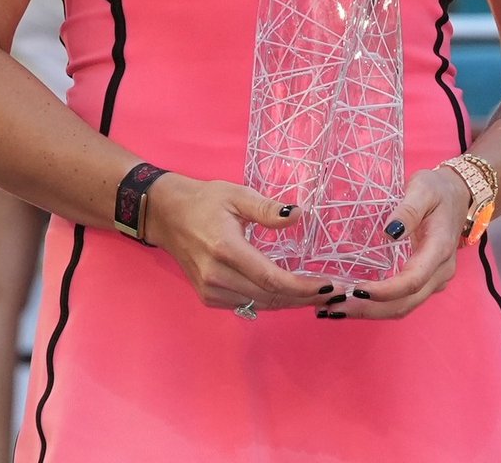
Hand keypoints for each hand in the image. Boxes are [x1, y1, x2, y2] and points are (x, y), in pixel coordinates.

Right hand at [146, 173, 334, 311]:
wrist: (166, 215)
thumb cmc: (205, 201)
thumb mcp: (237, 195)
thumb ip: (267, 209)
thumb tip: (298, 216)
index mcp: (226, 250)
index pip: (271, 278)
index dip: (302, 286)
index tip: (329, 285)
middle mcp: (216, 276)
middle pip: (269, 296)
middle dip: (304, 297)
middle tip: (334, 293)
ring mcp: (210, 290)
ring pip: (260, 304)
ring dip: (291, 302)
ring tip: (320, 295)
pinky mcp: (208, 296)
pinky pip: (247, 304)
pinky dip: (272, 301)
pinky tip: (292, 295)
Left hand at [342, 164, 468, 319]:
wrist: (459, 195)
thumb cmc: (439, 190)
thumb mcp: (424, 188)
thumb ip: (409, 209)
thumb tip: (390, 232)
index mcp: (440, 249)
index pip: (413, 280)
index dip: (384, 291)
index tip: (356, 290)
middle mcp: (440, 272)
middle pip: (405, 303)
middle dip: (368, 310)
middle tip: (332, 308)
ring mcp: (434, 280)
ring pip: (403, 307)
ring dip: (369, 312)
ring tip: (334, 309)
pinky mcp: (425, 281)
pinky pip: (402, 301)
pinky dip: (376, 306)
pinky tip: (351, 301)